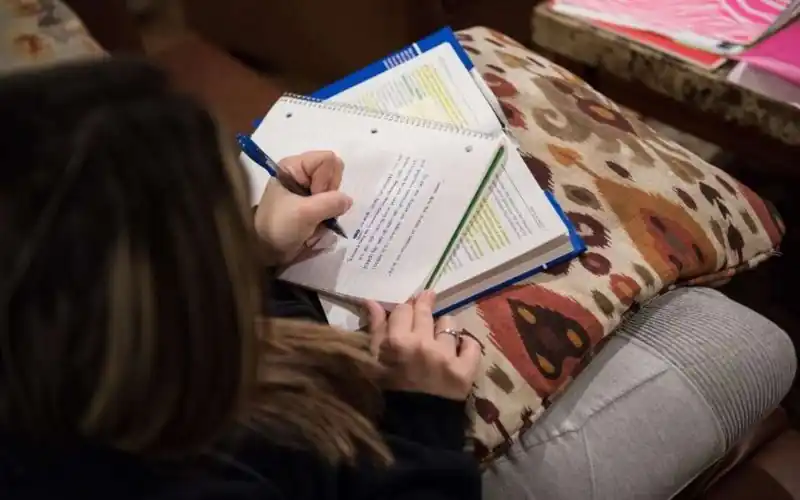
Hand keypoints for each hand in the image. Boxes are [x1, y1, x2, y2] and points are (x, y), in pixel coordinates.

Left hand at [254, 151, 351, 262]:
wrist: (266, 251)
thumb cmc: (279, 227)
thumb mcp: (304, 213)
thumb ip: (330, 203)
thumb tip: (348, 200)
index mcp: (295, 166)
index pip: (328, 159)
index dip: (327, 179)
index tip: (314, 197)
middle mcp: (303, 173)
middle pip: (334, 174)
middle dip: (330, 195)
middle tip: (316, 210)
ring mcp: (309, 189)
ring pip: (336, 191)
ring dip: (329, 209)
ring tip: (314, 221)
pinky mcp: (313, 203)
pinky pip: (333, 205)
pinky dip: (328, 217)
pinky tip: (315, 225)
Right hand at [365, 291, 481, 400]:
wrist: (413, 427)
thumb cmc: (390, 390)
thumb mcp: (376, 360)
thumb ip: (376, 329)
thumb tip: (372, 301)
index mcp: (396, 342)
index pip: (403, 309)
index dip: (406, 308)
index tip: (410, 308)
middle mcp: (421, 345)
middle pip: (425, 311)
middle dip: (425, 304)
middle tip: (428, 298)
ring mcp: (444, 357)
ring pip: (449, 323)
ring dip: (444, 328)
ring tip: (440, 339)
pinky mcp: (465, 371)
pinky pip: (471, 345)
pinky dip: (466, 347)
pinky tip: (459, 352)